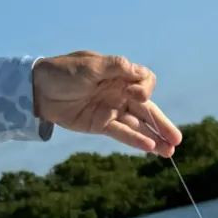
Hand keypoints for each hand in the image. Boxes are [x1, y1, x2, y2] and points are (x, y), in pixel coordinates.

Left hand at [31, 51, 180, 155]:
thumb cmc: (64, 71)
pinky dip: (136, 141)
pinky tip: (149, 148)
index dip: (146, 89)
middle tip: (177, 139)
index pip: (144, 82)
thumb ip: (115, 68)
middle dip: (162, 123)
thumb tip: (138, 72)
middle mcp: (119, 92)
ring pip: (138, 125)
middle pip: (147, 109)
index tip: (137, 94)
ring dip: (154, 138)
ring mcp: (111, 110)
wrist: (40, 89)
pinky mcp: (101, 125)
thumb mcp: (90, 66)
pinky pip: (122, 134)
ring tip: (169, 152)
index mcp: (119, 74)